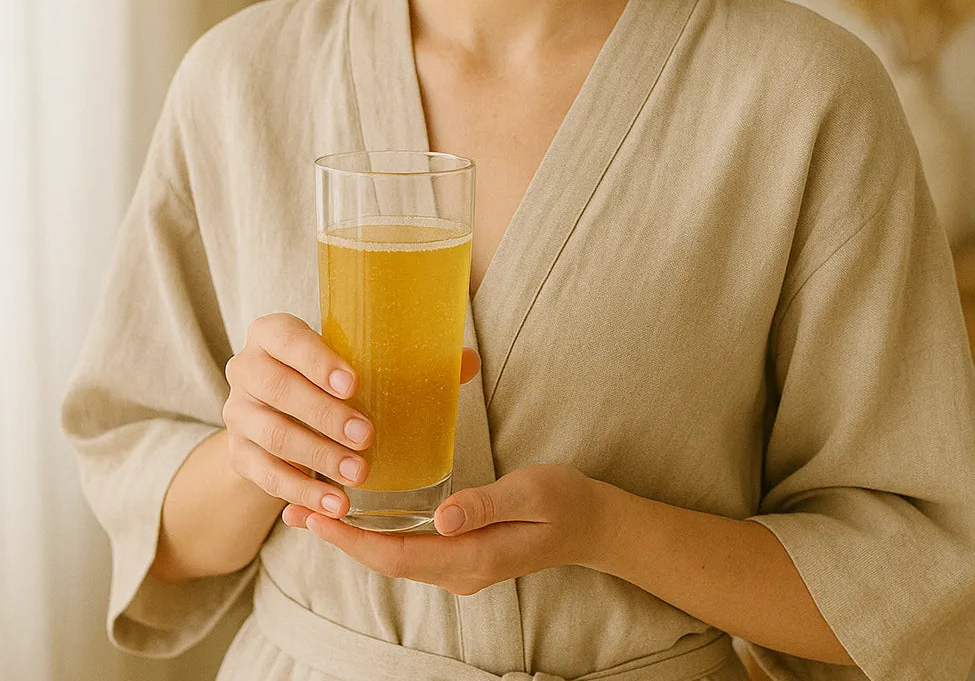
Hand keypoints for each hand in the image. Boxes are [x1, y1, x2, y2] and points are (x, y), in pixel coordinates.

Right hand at [222, 312, 480, 516]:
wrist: (278, 411)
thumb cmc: (330, 377)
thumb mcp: (356, 361)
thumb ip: (408, 359)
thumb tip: (467, 361)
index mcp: (273, 333)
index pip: (286, 337)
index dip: (316, 359)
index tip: (355, 384)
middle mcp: (246, 367)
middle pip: (277, 388)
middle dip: (324, 414)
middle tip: (367, 436)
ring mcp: (237, 414)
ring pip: (272, 434)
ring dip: (317, 456)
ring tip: (359, 474)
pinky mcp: (238, 455)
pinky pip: (266, 476)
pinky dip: (302, 491)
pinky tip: (335, 504)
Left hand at [281, 462, 604, 594]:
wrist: (593, 524)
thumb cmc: (564, 500)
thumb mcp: (530, 492)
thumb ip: (486, 504)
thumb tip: (442, 517)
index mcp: (473, 557)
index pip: (400, 556)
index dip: (354, 540)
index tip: (316, 519)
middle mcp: (460, 569)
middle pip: (387, 560)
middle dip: (339, 538)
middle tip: (293, 508)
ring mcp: (461, 566)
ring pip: (395, 556)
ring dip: (354, 537)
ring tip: (314, 508)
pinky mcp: (463, 553)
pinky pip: (410, 548)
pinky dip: (379, 533)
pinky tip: (362, 512)